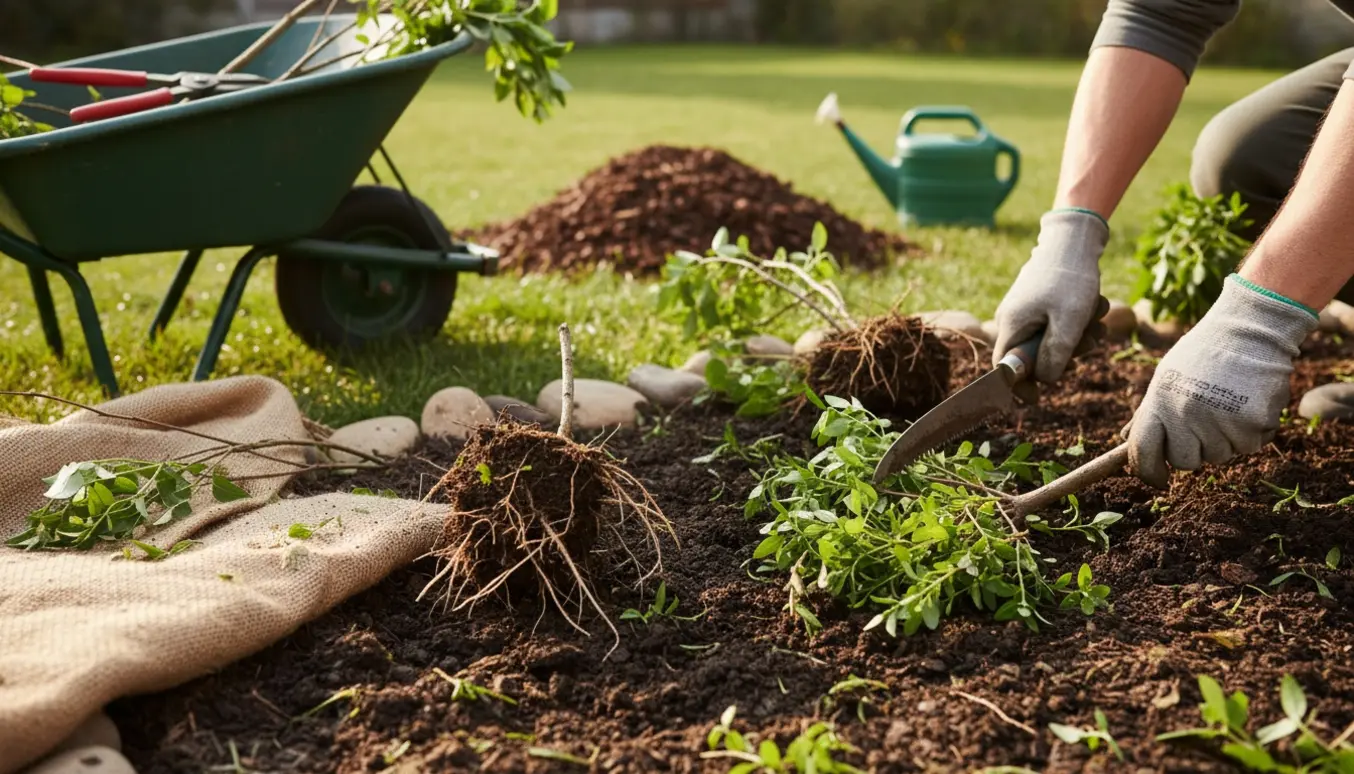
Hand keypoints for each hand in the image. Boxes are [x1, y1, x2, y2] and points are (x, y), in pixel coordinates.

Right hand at [993, 209, 1110, 391]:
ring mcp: (1027, 309)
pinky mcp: (1041, 301)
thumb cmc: (1070, 278)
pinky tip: (1096, 308)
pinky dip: (1078, 322)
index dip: (1018, 387)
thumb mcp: (1069, 322)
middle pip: (1032, 356)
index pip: (1003, 368)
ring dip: (1078, 337)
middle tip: (1090, 343)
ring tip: (1099, 320)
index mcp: (1011, 325)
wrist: (1075, 237)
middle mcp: (1013, 318)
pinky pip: (1057, 323)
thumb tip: (1046, 380)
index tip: (1039, 398)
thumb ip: (1055, 356)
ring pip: (1050, 339)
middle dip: (1064, 355)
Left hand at [1122, 275, 1319, 488]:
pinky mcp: (1253, 423)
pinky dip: (1252, 432)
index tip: (1157, 479)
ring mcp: (1220, 421)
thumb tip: (1126, 440)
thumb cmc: (1205, 354)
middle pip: (1185, 462)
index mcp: (1159, 402)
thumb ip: (1148, 412)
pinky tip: (1250, 402)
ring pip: (1220, 455)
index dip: (1147, 471)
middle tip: (1205, 422)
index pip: (1142, 451)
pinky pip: (1250, 446)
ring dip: (1225, 439)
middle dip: (1194, 450)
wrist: (1251, 329)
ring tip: (1229, 402)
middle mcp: (1186, 415)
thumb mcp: (1167, 377)